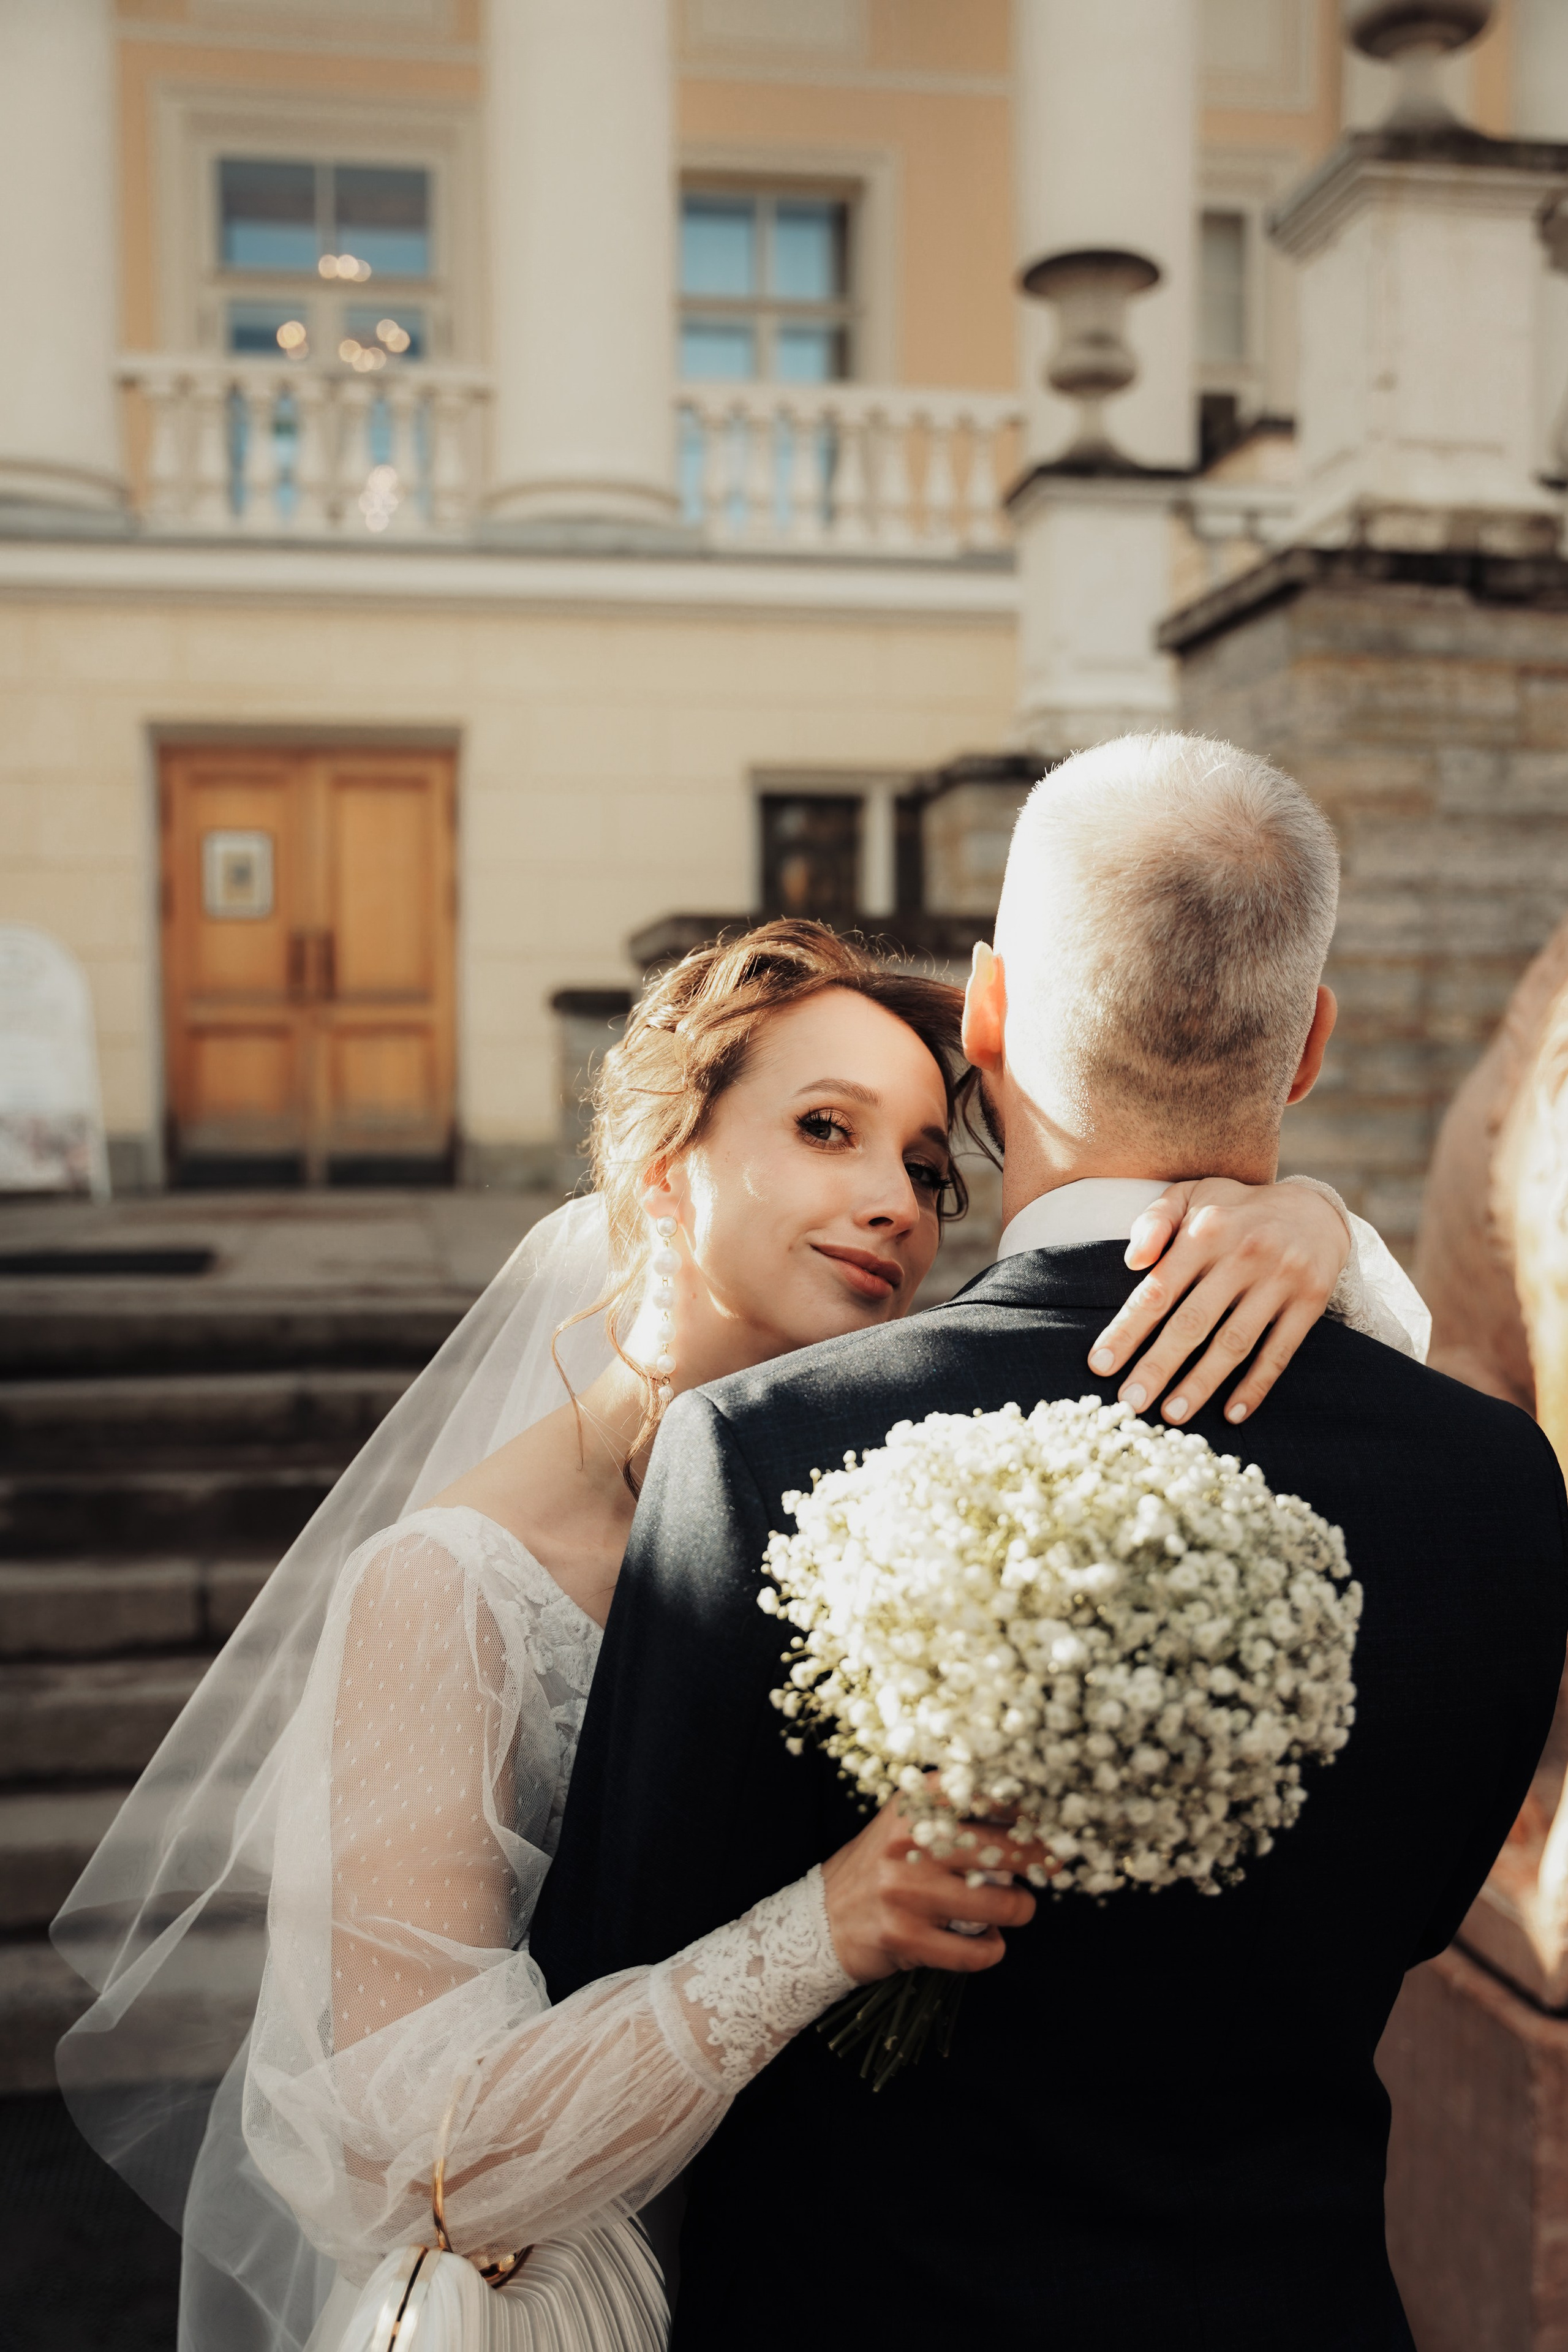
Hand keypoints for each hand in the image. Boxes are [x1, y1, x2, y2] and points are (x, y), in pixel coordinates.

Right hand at [819, 1795, 1048, 1984]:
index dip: (1024, 1807)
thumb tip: (1027, 1816)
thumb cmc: (880, 1866)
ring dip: (1021, 1909)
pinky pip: (976, 1951)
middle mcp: (908, 1843)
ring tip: (1019, 1908)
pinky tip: (990, 1942)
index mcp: (912, 1805)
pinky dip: (993, 1949)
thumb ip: (953, 1813)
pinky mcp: (905, 1939)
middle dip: (1040, 1858)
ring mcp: (906, 1893)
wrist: (822, 1919)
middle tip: (1054, 1864)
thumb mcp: (906, 1823)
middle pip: (1002, 1848)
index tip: (1044, 1818)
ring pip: (999, 1904)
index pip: (983, 1792)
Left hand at [1085, 1176, 1350, 1428]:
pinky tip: (1232, 1414)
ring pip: (1234, 1343)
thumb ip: (1154, 1221)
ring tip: (1173, 1415)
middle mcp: (1244, 1254)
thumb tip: (1132, 1260)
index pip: (1158, 1290)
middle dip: (1157, 1367)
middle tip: (1129, 1404)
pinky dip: (1255, 1386)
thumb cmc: (1235, 1212)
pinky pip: (1279, 1352)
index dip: (1127, 1330)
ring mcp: (1280, 1279)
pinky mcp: (1310, 1301)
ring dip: (1201, 1383)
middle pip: (1192, 1322)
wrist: (1315, 1210)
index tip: (1100, 1366)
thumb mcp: (1192, 1197)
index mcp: (1206, 1230)